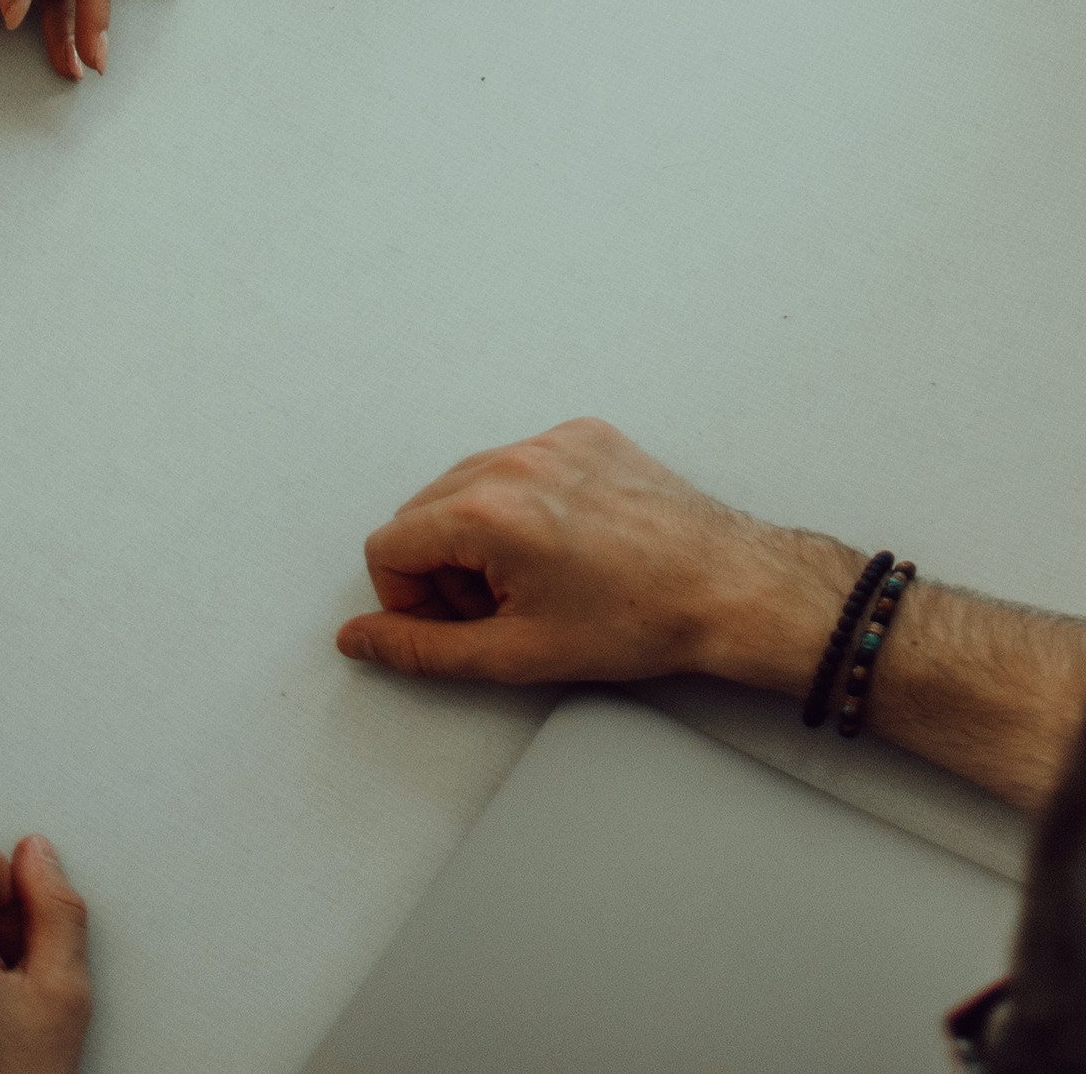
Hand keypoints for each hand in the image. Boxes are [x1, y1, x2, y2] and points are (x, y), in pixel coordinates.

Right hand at [337, 418, 851, 692]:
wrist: (727, 587)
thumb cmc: (639, 621)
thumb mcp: (516, 653)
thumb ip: (421, 648)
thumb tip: (359, 639)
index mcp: (489, 510)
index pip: (387, 546)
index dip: (408, 600)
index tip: (459, 623)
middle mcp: (514, 458)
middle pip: (421, 512)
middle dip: (442, 569)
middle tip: (501, 610)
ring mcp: (552, 438)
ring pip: (465, 485)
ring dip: (478, 537)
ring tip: (537, 579)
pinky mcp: (584, 432)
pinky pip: (517, 463)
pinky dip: (522, 504)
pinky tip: (567, 545)